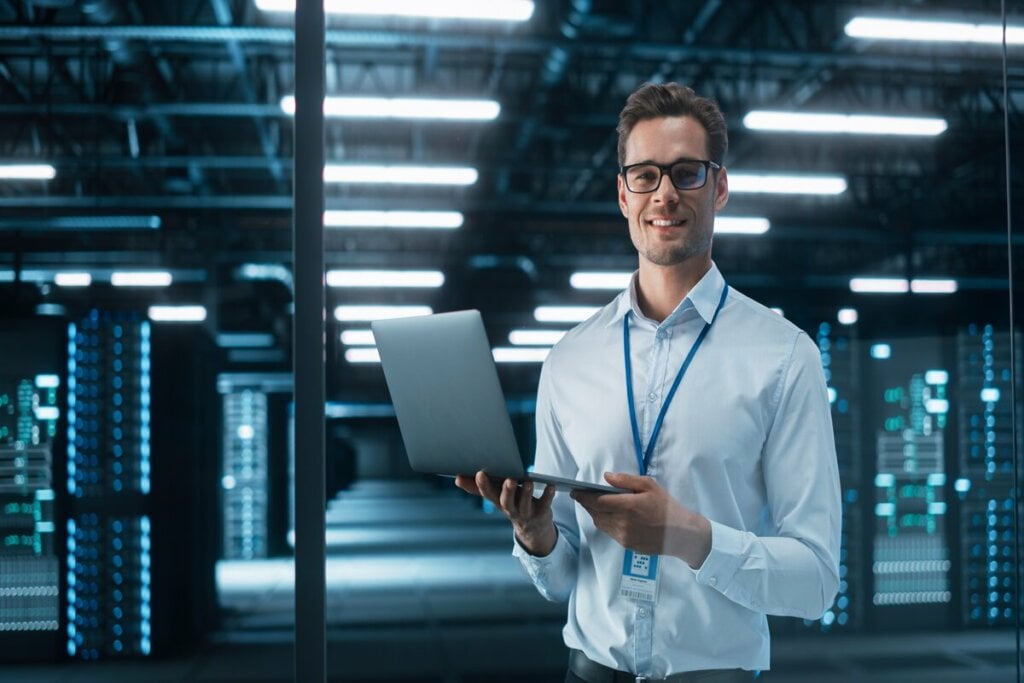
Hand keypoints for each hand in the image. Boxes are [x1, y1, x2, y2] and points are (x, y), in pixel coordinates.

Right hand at [454, 471, 557, 555]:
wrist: (533, 529)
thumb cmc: (512, 505)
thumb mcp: (496, 497)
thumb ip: (478, 488)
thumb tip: (457, 478)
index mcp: (498, 502)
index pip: (488, 494)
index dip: (483, 485)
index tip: (480, 473)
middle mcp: (510, 509)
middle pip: (506, 502)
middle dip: (506, 491)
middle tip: (509, 479)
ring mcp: (526, 512)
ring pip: (524, 504)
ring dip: (526, 493)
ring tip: (528, 482)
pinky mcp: (541, 513)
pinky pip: (545, 504)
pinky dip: (547, 496)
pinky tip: (550, 486)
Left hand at [571, 472, 710, 567]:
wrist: (681, 533)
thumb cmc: (666, 506)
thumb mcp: (650, 486)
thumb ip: (626, 480)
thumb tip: (606, 476)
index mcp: (627, 506)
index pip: (596, 501)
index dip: (582, 496)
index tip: (574, 491)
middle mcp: (622, 523)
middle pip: (595, 513)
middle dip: (586, 504)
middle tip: (581, 496)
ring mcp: (623, 536)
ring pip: (600, 523)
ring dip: (594, 514)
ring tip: (593, 505)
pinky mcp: (626, 544)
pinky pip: (609, 532)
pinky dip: (604, 523)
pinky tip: (608, 516)